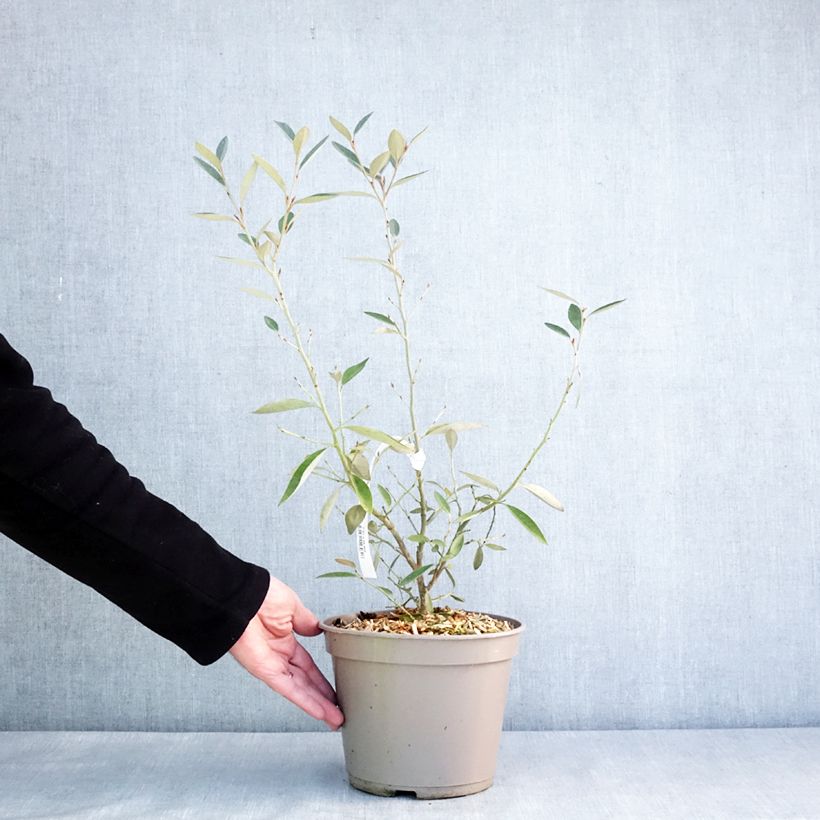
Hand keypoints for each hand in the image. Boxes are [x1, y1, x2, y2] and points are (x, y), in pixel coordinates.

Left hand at [229, 576, 343, 729]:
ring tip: (336, 720)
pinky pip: (288, 688)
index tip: (334, 690)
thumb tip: (317, 630)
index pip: (307, 666)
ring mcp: (271, 665)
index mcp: (284, 639)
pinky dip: (304, 701)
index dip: (321, 679)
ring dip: (318, 706)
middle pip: (305, 682)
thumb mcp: (292, 606)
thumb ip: (306, 621)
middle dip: (323, 698)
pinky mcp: (264, 670)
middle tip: (339, 712)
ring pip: (299, 690)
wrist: (239, 595)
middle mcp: (277, 656)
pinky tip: (319, 711)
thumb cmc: (260, 594)